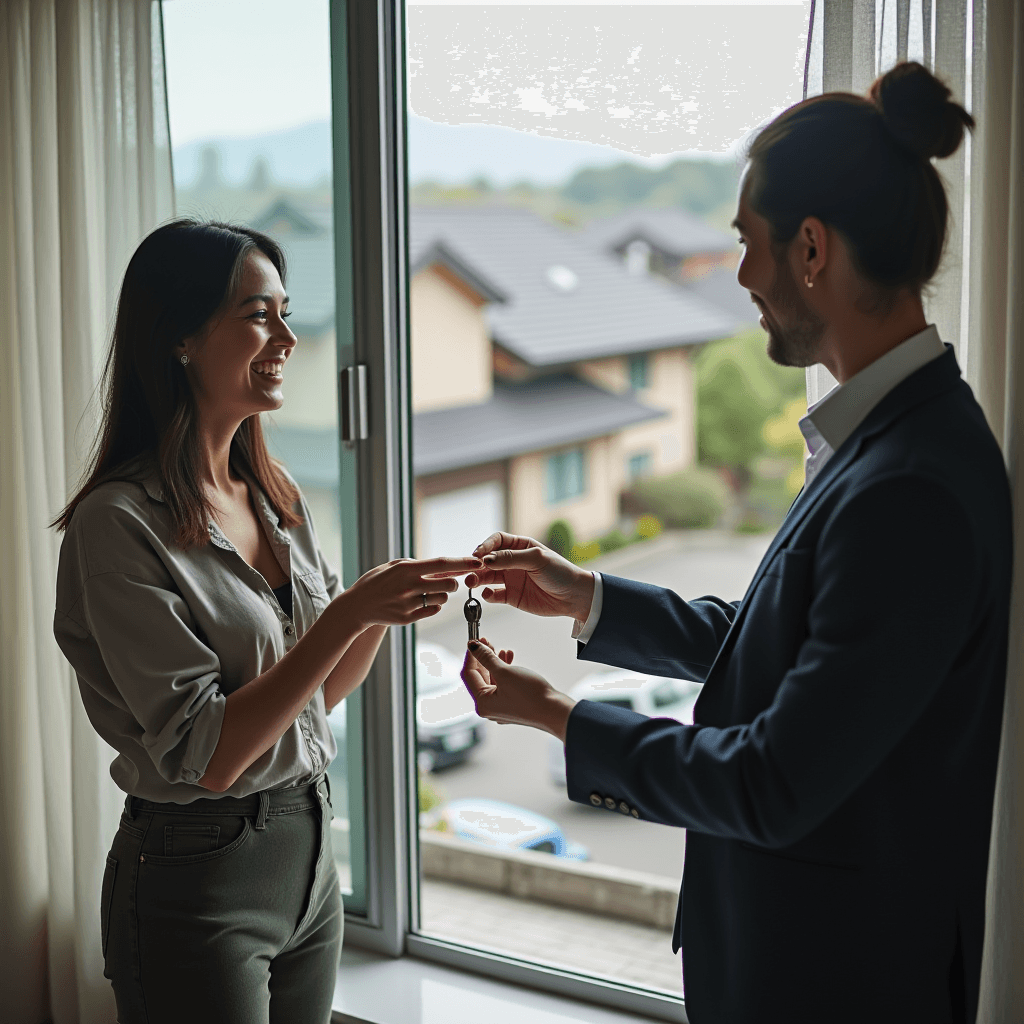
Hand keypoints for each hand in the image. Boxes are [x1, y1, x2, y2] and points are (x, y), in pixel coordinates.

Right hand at [344, 555, 481, 627]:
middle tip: (448, 581)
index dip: (463, 563)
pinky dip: (433, 605)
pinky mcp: (407, 619)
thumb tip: (445, 566)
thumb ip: (418, 565)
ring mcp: (408, 604)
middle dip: (454, 582)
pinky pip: (433, 610)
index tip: (479, 561)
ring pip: (443, 598)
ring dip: (442, 594)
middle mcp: (409, 586)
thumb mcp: (394, 566)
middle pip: (449, 584)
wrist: (357, 606)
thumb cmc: (377, 581)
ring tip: (428, 592)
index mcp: (406, 569)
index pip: (442, 564)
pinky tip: (422, 601)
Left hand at [461, 638, 575, 741]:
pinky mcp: (513, 704)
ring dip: (496, 663)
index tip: (474, 641)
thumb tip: (472, 646)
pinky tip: (510, 659)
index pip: (469, 675)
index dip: (471, 656)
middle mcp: (489, 708)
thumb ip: (486, 658)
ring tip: (501, 649)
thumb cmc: (530, 695)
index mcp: (482, 703)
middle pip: (480, 677)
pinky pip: (503, 685)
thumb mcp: (505, 672)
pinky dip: (505, 672)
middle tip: (486, 641)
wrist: (554, 711)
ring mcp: (501, 707)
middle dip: (483, 658)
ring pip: (492, 680)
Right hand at [464, 532, 595, 621]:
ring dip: (477, 579)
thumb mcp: (537, 559)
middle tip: (469, 571)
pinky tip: (488, 595)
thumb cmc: (560, 572)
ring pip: (487, 577)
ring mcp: (511, 579)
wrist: (574, 597)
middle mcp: (513, 562)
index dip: (485, 546)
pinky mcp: (511, 596)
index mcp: (520, 547)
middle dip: (477, 565)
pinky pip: (494, 595)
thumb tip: (486, 559)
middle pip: (488, 560)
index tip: (477, 555)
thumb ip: (511, 558)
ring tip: (471, 583)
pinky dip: (487, 596)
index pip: (497, 541)